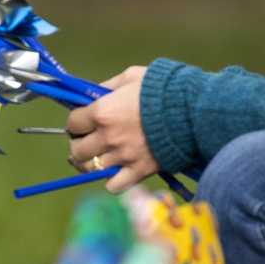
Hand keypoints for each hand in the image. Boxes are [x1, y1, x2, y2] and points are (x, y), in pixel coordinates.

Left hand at [64, 65, 159, 192]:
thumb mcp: (131, 77)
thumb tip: (93, 94)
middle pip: (77, 150)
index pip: (72, 123)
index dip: (76, 122)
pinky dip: (111, 181)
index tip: (82, 122)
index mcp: (102, 112)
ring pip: (91, 169)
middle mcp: (107, 137)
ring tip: (97, 158)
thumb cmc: (161, 89)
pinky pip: (113, 186)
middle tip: (87, 141)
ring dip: (90, 164)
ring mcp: (122, 157)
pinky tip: (115, 172)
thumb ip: (108, 86)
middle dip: (78, 145)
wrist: (192, 110)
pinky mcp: (138, 171)